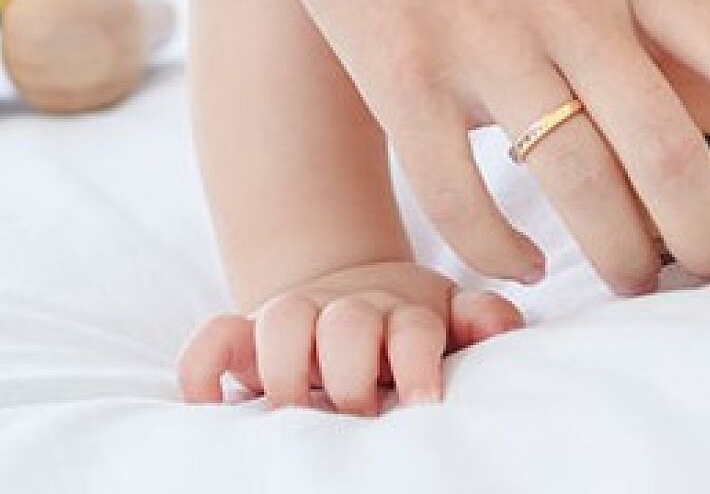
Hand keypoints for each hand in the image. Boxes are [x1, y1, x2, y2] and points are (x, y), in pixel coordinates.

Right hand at [177, 259, 521, 410]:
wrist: (355, 292)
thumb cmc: (410, 325)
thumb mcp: (450, 321)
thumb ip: (479, 322)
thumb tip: (504, 324)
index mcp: (404, 312)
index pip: (413, 331)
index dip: (418, 366)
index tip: (422, 406)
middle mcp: (348, 309)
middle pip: (345, 324)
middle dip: (351, 375)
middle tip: (361, 417)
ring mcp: (297, 316)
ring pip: (281, 319)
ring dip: (286, 366)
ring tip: (297, 413)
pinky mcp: (249, 334)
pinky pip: (215, 338)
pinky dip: (204, 366)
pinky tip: (211, 403)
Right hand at [222, 0, 709, 297]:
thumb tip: (683, 53)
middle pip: (670, 152)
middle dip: (708, 236)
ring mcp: (482, 37)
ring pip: (576, 187)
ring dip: (616, 257)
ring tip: (630, 279)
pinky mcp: (398, 69)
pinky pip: (458, 196)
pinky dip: (496, 252)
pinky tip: (518, 262)